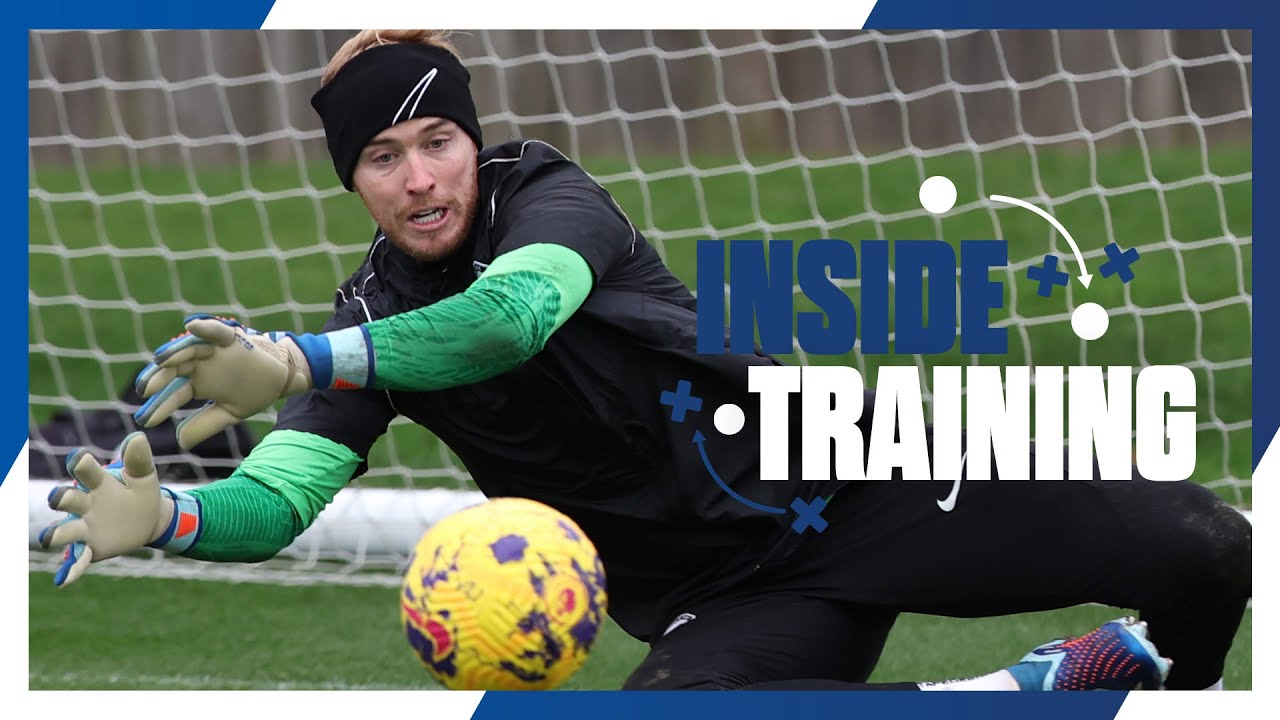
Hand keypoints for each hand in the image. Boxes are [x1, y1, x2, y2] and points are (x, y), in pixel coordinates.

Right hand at [38, 432, 171, 586]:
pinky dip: (70, 569)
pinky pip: (77, 559)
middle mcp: (85, 504)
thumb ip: (139, 460)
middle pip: (68, 499)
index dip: (82, 465)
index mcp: (99, 483)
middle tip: (57, 498)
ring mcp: (84, 527)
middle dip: (62, 498)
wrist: (148, 519)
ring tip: (48, 538)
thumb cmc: (140, 492)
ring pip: (65, 530)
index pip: (87, 471)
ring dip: (56, 533)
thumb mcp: (145, 477)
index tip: (79, 459)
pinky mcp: (90, 548)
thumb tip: (137, 437)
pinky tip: (63, 580)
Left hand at [134, 314, 313, 448]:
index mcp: (197, 384)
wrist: (282, 375)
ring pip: (189, 349)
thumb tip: (181, 442)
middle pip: (174, 369)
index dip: (160, 406)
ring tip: (160, 360)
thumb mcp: (230, 413)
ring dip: (175, 352)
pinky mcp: (231, 337)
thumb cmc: (253, 393)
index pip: (174, 394)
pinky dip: (205, 328)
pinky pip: (216, 331)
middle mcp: (200, 365)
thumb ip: (206, 424)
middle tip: (144, 389)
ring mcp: (213, 350)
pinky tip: (191, 327)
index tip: (145, 420)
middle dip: (159, 378)